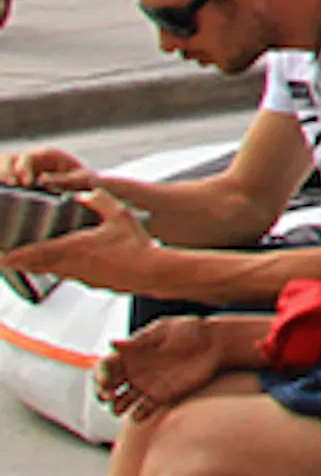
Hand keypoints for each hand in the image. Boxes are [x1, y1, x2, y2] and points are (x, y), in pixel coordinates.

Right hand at [0, 145, 97, 193]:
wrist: (90, 186)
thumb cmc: (87, 181)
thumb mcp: (81, 178)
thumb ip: (62, 179)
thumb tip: (42, 180)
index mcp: (48, 155)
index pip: (26, 157)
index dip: (22, 169)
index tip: (26, 184)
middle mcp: (35, 159)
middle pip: (9, 158)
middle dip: (6, 170)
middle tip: (11, 185)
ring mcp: (27, 169)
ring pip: (5, 165)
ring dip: (3, 175)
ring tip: (6, 188)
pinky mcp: (23, 179)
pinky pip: (7, 177)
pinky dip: (4, 182)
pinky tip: (6, 193)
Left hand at [18, 189, 153, 283]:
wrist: (151, 272)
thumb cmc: (135, 246)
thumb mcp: (119, 215)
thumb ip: (100, 201)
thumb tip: (86, 193)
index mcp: (74, 247)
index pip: (37, 253)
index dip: (17, 256)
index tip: (4, 259)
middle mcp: (73, 264)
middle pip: (40, 265)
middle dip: (24, 263)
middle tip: (11, 261)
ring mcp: (82, 276)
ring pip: (55, 272)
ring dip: (42, 267)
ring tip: (34, 263)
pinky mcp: (94, 283)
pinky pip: (72, 276)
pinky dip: (63, 271)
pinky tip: (70, 267)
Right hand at [97, 316, 224, 418]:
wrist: (216, 343)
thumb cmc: (189, 331)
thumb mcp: (163, 331)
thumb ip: (139, 341)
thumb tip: (111, 343)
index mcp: (132, 352)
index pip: (106, 366)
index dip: (100, 375)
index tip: (105, 381)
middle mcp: (136, 370)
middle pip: (109, 385)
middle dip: (102, 392)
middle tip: (107, 396)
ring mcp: (147, 385)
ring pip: (123, 401)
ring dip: (117, 406)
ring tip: (117, 409)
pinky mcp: (162, 396)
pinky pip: (144, 410)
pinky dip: (138, 415)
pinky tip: (137, 416)